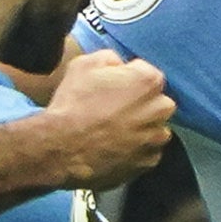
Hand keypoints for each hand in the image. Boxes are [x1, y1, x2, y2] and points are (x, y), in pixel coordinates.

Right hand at [39, 40, 174, 185]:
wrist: (61, 147)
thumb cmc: (73, 103)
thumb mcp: (84, 64)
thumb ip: (110, 58)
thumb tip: (118, 65)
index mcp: (148, 81)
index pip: (147, 73)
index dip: (128, 79)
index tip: (112, 87)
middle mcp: (159, 109)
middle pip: (157, 102)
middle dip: (142, 103)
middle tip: (115, 109)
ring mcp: (154, 139)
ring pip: (156, 129)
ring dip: (142, 128)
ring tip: (115, 131)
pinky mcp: (146, 163)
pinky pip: (148, 153)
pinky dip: (136, 151)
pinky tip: (115, 148)